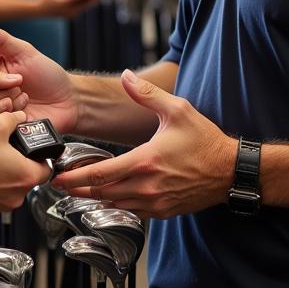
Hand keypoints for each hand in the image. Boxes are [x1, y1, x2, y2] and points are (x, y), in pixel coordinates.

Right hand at [0, 19, 78, 132]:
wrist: (68, 101)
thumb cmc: (48, 74)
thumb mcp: (24, 53)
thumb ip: (1, 39)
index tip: (18, 75)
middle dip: (4, 92)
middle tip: (23, 88)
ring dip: (10, 105)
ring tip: (26, 101)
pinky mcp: (3, 130)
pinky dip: (13, 119)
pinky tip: (26, 114)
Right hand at [0, 110, 51, 214]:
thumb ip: (13, 119)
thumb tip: (18, 117)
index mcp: (26, 176)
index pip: (47, 168)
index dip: (40, 154)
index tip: (32, 147)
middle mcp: (16, 196)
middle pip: (27, 177)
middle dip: (19, 162)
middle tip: (6, 148)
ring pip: (8, 186)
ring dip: (2, 173)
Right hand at [36, 0, 99, 18]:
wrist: (38, 11)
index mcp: (64, 2)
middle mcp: (68, 10)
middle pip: (85, 4)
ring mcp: (69, 14)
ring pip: (84, 8)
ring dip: (91, 1)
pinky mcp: (70, 16)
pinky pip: (81, 10)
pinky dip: (86, 5)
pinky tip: (91, 0)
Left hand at [51, 70, 234, 217]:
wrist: (231, 170)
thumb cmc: (205, 140)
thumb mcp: (178, 110)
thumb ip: (147, 94)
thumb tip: (125, 76)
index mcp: (145, 162)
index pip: (100, 174)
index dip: (74, 177)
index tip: (57, 176)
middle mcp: (147, 187)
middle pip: (101, 193)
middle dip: (77, 188)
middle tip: (58, 184)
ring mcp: (155, 202)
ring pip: (115, 204)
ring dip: (95, 197)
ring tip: (77, 188)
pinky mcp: (164, 211)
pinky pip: (132, 211)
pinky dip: (116, 203)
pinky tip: (109, 195)